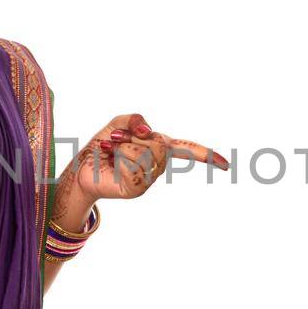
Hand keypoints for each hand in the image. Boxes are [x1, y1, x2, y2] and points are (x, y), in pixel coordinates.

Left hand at [69, 113, 228, 200]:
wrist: (80, 168)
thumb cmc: (102, 146)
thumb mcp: (119, 123)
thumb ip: (135, 119)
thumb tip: (149, 131)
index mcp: (159, 147)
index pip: (187, 150)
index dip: (207, 155)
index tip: (226, 165)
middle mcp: (157, 165)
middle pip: (160, 144)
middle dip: (133, 136)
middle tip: (114, 138)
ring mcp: (148, 180)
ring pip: (145, 154)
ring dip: (122, 146)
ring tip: (109, 150)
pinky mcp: (136, 190)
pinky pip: (134, 167)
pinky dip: (118, 158)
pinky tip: (109, 162)